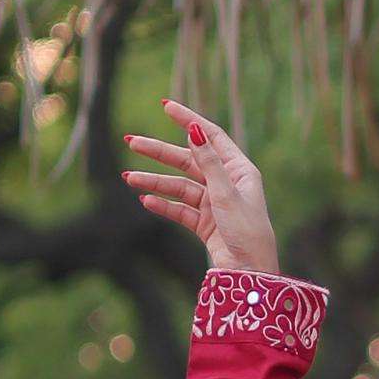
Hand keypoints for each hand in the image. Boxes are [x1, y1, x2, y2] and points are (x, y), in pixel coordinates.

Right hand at [123, 99, 279, 273]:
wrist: (250, 273)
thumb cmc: (247, 231)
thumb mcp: (226, 194)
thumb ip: (209, 162)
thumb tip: (194, 129)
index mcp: (239, 170)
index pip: (210, 136)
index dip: (188, 119)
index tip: (165, 105)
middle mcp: (227, 183)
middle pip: (188, 161)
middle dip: (159, 153)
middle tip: (131, 141)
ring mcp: (215, 204)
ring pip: (180, 187)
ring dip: (155, 182)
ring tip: (128, 178)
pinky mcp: (205, 224)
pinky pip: (180, 210)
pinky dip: (164, 205)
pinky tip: (145, 200)